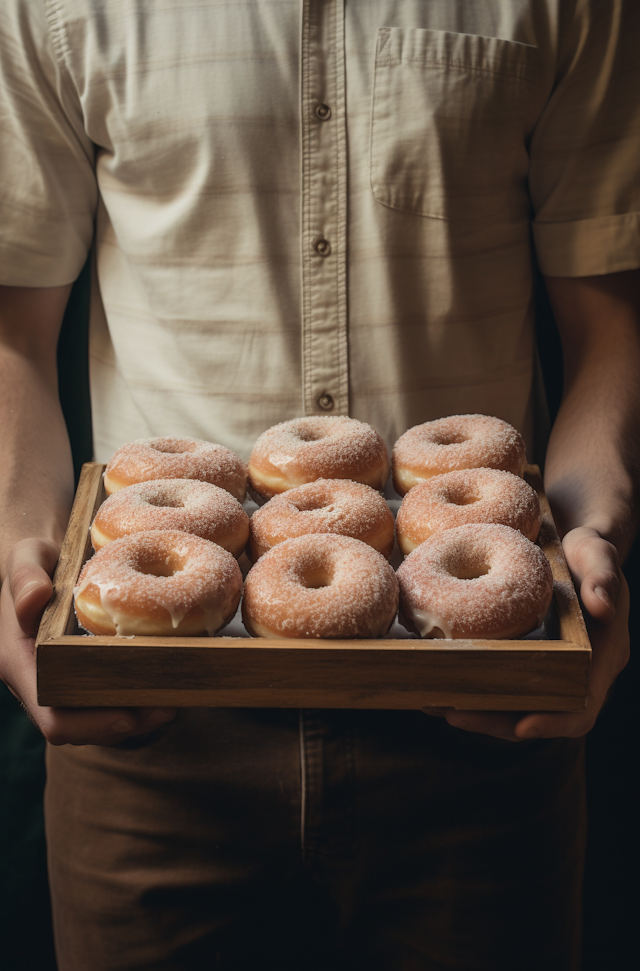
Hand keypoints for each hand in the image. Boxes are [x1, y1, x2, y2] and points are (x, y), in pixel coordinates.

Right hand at [0, 538, 175, 745]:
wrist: (41, 560)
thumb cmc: (33, 558)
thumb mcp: (26, 557)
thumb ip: (25, 576)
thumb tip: (35, 597)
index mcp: (21, 663)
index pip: (52, 715)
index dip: (90, 724)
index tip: (129, 717)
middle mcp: (40, 682)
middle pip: (80, 727)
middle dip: (124, 725)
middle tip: (167, 709)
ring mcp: (62, 681)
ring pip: (97, 718)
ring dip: (135, 718)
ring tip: (173, 701)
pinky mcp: (82, 673)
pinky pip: (107, 699)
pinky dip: (136, 699)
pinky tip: (166, 686)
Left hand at [423, 526, 629, 740]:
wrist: (571, 543)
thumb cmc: (587, 550)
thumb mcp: (597, 554)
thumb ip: (603, 576)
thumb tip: (603, 606)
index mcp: (601, 657)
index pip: (581, 704)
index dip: (554, 721)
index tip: (522, 727)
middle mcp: (575, 673)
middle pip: (537, 714)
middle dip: (496, 721)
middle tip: (455, 715)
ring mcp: (546, 669)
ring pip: (512, 705)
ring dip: (475, 710)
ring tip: (434, 703)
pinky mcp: (522, 659)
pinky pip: (497, 682)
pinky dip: (469, 686)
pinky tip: (435, 681)